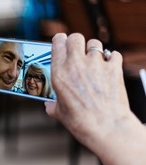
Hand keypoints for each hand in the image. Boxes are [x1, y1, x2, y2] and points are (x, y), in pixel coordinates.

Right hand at [45, 33, 130, 147]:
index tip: (61, 43)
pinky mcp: (114, 69)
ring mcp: (96, 65)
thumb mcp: (60, 113)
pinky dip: (111, 59)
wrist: (106, 128)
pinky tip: (109, 67)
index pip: (58, 41)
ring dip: (93, 50)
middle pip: (76, 37)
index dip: (60, 41)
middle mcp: (76, 64)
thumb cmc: (81, 122)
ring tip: (93, 61)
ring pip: (95, 44)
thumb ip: (53, 105)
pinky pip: (114, 55)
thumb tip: (49, 106)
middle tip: (77, 52)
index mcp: (59, 72)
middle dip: (76, 43)